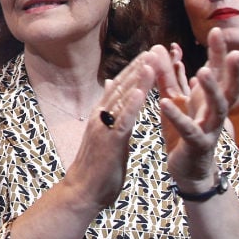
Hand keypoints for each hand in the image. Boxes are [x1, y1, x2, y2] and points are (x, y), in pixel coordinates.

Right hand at [67, 55, 155, 209]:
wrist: (83, 191)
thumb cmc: (96, 164)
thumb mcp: (105, 132)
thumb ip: (111, 109)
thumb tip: (112, 86)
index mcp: (102, 113)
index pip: (121, 85)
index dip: (136, 68)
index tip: (151, 53)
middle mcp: (101, 115)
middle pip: (122, 85)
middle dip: (139, 66)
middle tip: (156, 48)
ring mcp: (104, 127)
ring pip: (123, 98)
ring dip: (138, 79)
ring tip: (151, 61)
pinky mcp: (110, 141)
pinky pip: (123, 120)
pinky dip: (132, 104)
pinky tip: (142, 91)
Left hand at [157, 28, 238, 189]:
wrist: (186, 168)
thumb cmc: (183, 130)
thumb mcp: (173, 98)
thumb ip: (167, 75)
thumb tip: (161, 47)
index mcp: (210, 99)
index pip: (218, 71)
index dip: (219, 52)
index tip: (217, 29)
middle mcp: (215, 111)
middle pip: (229, 88)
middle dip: (232, 69)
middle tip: (234, 51)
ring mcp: (209, 128)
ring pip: (218, 108)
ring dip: (211, 90)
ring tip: (202, 71)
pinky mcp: (197, 144)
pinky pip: (189, 129)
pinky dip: (177, 116)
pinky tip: (163, 103)